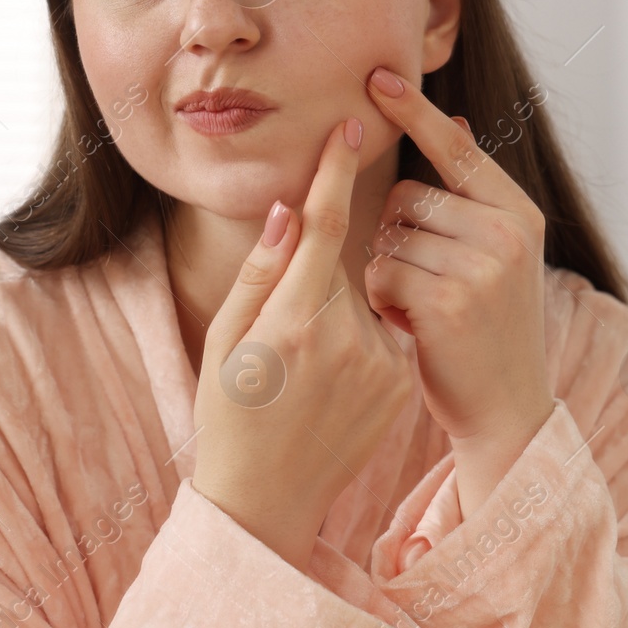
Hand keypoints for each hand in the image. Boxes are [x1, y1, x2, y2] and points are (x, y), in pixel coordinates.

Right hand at [191, 119, 415, 572]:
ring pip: (367, 297)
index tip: (353, 127)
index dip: (339, 172)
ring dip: (340, 307)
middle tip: (288, 323)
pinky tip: (332, 381)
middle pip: (346, 261)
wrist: (268, 500)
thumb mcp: (224, 341)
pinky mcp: (402, 383)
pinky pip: (385, 332)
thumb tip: (288, 209)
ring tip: (306, 366)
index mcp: (293, 322)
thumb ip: (259, 272)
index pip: (326, 226)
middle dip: (324, 265)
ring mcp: (381, 364)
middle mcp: (345, 339)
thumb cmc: (229, 416)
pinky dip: (363, 336)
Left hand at [363, 66, 553, 513]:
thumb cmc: (488, 331)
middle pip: (406, 197)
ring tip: (420, 308)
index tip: (377, 76)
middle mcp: (506, 234)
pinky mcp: (448, 303)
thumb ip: (473, 195)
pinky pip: (380, 275)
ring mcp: (481, 268)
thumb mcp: (497, 256)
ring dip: (386, 274)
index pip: (455, 151)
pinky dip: (382, 302)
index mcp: (518, 214)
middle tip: (424, 283)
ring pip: (387, 238)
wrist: (507, 411)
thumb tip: (455, 123)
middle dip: (395, 237)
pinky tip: (411, 327)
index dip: (415, 112)